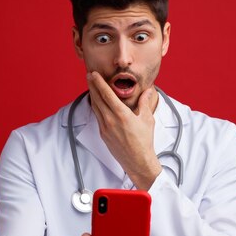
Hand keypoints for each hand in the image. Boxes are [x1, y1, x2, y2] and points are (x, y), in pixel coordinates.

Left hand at [86, 71, 161, 189]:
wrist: (138, 161)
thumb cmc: (144, 141)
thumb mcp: (147, 119)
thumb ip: (144, 103)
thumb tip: (147, 91)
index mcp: (122, 115)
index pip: (107, 95)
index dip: (99, 83)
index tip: (94, 74)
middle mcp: (111, 120)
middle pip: (97, 99)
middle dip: (92, 86)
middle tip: (89, 75)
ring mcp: (105, 128)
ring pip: (95, 107)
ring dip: (92, 95)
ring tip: (90, 85)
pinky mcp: (103, 134)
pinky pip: (97, 116)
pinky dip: (95, 106)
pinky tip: (96, 102)